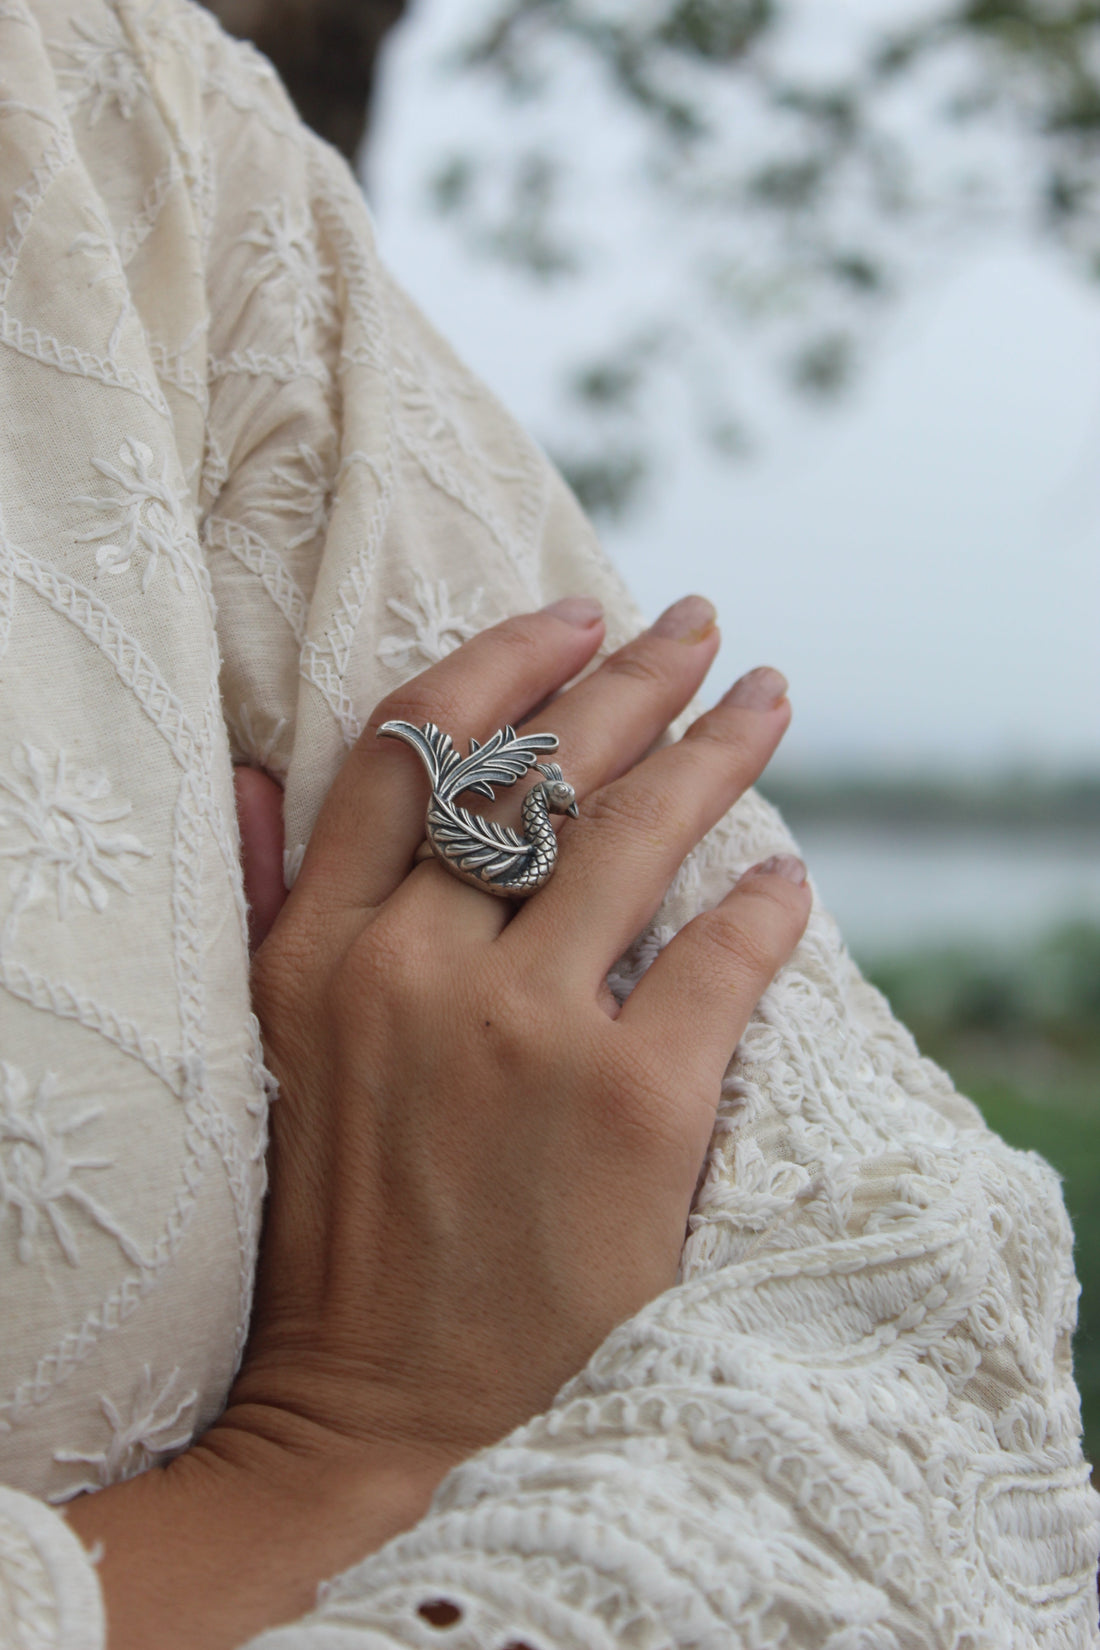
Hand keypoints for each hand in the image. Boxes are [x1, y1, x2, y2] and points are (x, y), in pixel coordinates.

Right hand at [67, 596, 809, 1648]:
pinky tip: (789, 879)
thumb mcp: (271, 1053)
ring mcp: (525, 1034)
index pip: (413, 744)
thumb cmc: (336, 1228)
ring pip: (637, 833)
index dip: (504, 662)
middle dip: (633, 676)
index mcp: (318, 949)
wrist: (382, 1408)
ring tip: (766, 703)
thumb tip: (255, 768)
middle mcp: (414, 970)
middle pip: (540, 767)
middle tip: (697, 628)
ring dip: (717, 749)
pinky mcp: (631, 1104)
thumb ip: (266, 899)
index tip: (574, 617)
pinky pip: (719, 958)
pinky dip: (764, 907)